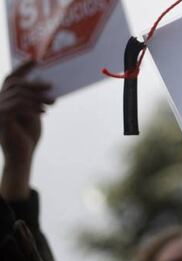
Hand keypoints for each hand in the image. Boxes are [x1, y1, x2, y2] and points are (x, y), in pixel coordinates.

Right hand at [0, 61, 54, 199]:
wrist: (22, 155)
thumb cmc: (28, 135)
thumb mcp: (35, 113)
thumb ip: (35, 99)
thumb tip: (44, 83)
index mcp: (6, 99)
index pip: (11, 78)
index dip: (22, 67)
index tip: (36, 60)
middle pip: (16, 84)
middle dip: (35, 84)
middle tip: (52, 87)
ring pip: (18, 94)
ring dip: (38, 97)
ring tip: (53, 103)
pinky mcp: (2, 119)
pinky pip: (17, 106)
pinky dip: (32, 106)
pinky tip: (43, 112)